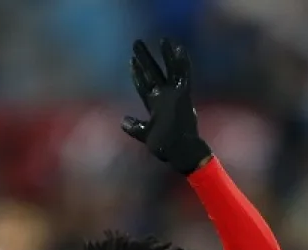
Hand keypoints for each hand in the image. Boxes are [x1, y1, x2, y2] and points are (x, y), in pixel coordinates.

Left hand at [121, 38, 211, 174]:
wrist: (179, 152)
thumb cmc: (165, 147)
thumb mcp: (145, 135)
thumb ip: (135, 127)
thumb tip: (124, 121)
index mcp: (155, 107)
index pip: (144, 86)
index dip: (137, 74)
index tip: (132, 61)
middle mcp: (165, 98)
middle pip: (152, 73)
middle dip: (144, 58)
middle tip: (136, 43)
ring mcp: (174, 96)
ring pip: (169, 70)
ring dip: (165, 55)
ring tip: (163, 39)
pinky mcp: (184, 96)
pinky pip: (183, 76)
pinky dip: (182, 63)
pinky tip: (179, 48)